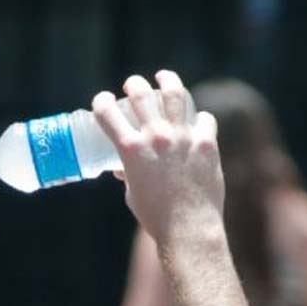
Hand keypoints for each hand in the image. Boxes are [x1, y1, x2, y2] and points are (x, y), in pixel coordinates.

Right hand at [91, 71, 223, 245]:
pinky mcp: (206, 143)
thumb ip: (128, 175)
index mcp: (130, 149)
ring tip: (164, 77)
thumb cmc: (155, 216)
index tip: (102, 100)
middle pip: (140, 94)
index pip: (106, 113)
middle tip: (133, 85)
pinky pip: (204, 119)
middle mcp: (155, 137)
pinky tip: (197, 120)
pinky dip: (199, 119)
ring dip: (167, 80)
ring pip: (174, 94)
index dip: (100, 102)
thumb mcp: (133, 193)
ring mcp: (182, 137)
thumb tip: (124, 169)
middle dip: (133, 85)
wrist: (188, 228)